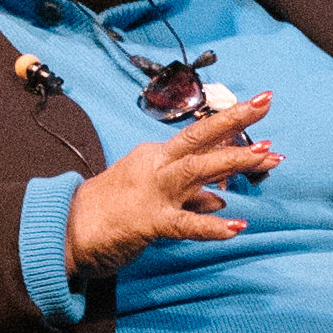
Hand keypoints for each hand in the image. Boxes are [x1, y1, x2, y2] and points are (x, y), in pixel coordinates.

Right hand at [66, 90, 280, 277]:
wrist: (67, 229)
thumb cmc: (112, 211)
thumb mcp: (154, 193)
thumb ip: (191, 195)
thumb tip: (222, 198)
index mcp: (156, 156)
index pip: (199, 136)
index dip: (231, 123)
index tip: (260, 106)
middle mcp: (156, 166)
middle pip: (198, 136)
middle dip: (234, 120)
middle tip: (266, 103)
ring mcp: (152, 191)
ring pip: (196, 169)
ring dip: (232, 160)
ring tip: (266, 156)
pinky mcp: (148, 221)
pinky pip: (184, 224)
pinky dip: (211, 226)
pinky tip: (237, 227)